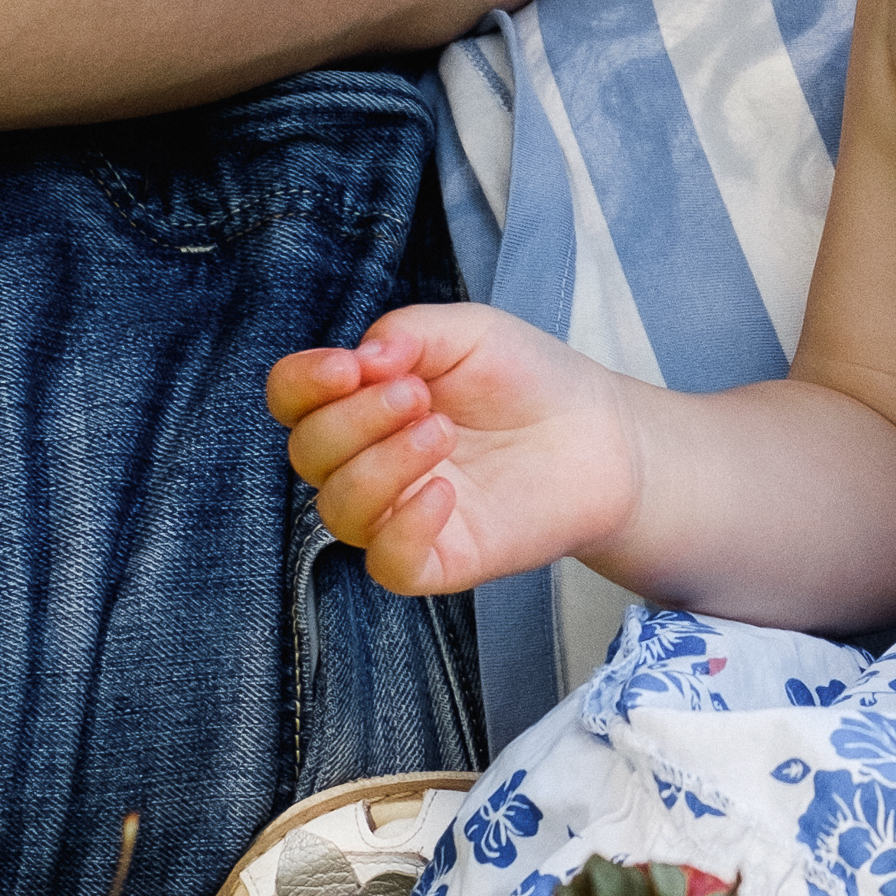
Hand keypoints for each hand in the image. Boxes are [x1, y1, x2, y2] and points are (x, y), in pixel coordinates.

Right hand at [266, 307, 647, 596]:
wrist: (602, 432)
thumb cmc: (528, 379)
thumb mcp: (469, 332)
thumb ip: (408, 332)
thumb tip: (360, 358)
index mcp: (363, 402)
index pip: (293, 400)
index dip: (303, 384)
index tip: (348, 367)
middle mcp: (368, 461)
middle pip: (308, 453)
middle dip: (354, 420)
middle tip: (418, 396)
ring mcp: (398, 514)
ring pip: (338, 511)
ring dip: (380, 467)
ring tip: (441, 432)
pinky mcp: (437, 559)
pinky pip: (387, 564)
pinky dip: (403, 529)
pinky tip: (444, 492)